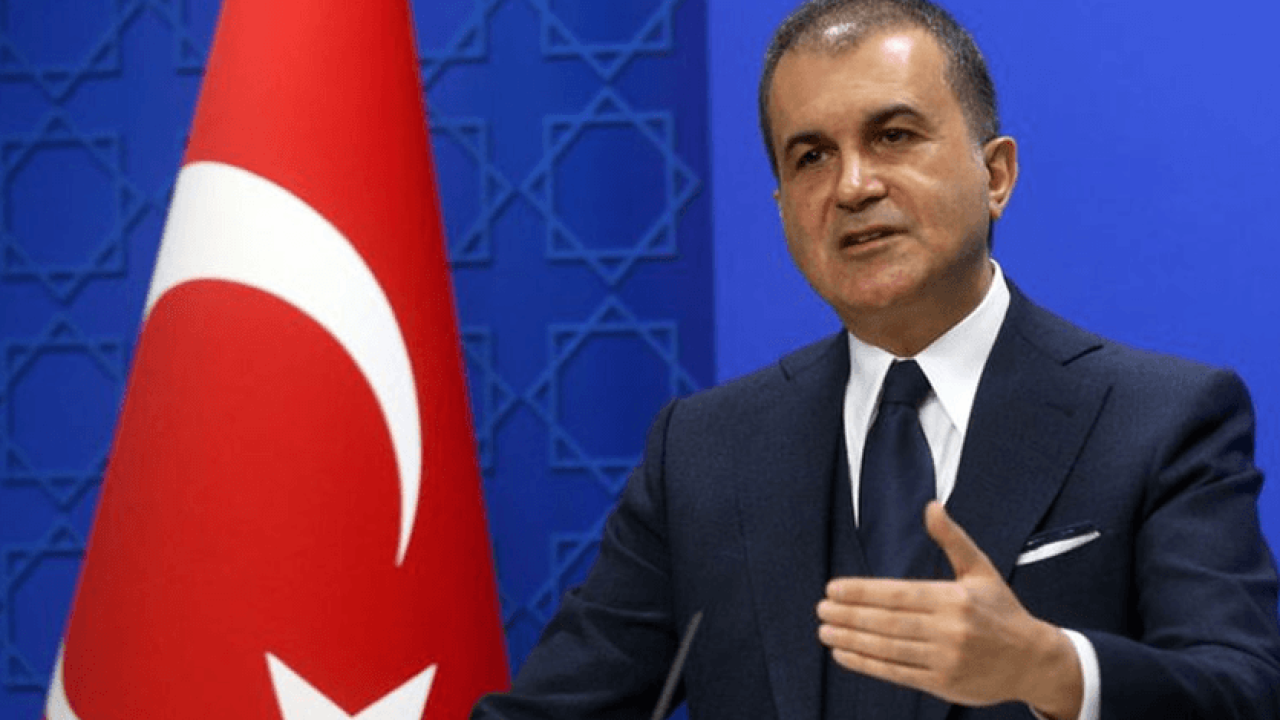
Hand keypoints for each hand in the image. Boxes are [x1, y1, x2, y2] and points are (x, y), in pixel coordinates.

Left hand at [816, 501, 1081, 718]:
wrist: (1033, 661)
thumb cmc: (1001, 611)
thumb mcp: (982, 570)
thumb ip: (952, 539)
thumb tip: (930, 505)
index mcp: (955, 599)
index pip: (898, 595)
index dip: (862, 593)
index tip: (832, 589)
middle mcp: (950, 630)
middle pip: (888, 623)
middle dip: (849, 616)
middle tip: (820, 610)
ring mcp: (946, 659)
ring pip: (888, 649)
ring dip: (852, 641)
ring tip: (825, 631)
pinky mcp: (943, 683)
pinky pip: (897, 673)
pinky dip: (867, 664)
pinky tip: (844, 654)